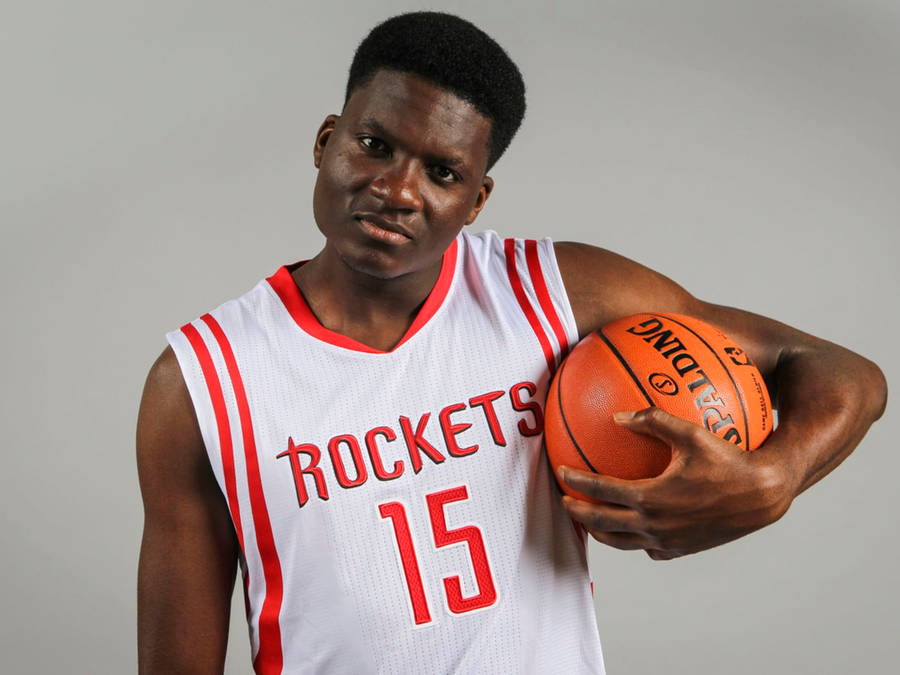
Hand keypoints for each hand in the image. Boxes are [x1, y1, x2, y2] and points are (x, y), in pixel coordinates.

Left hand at [558, 407, 795, 560]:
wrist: (764, 496)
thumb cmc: (730, 459)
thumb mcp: (691, 433)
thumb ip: (653, 420)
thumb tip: (618, 415)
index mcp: (650, 498)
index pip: (601, 491)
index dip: (577, 482)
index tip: (561, 472)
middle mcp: (654, 525)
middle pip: (602, 523)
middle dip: (578, 512)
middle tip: (564, 500)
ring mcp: (667, 541)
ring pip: (621, 542)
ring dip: (600, 531)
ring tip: (588, 520)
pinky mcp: (680, 550)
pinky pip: (647, 548)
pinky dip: (632, 540)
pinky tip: (630, 528)